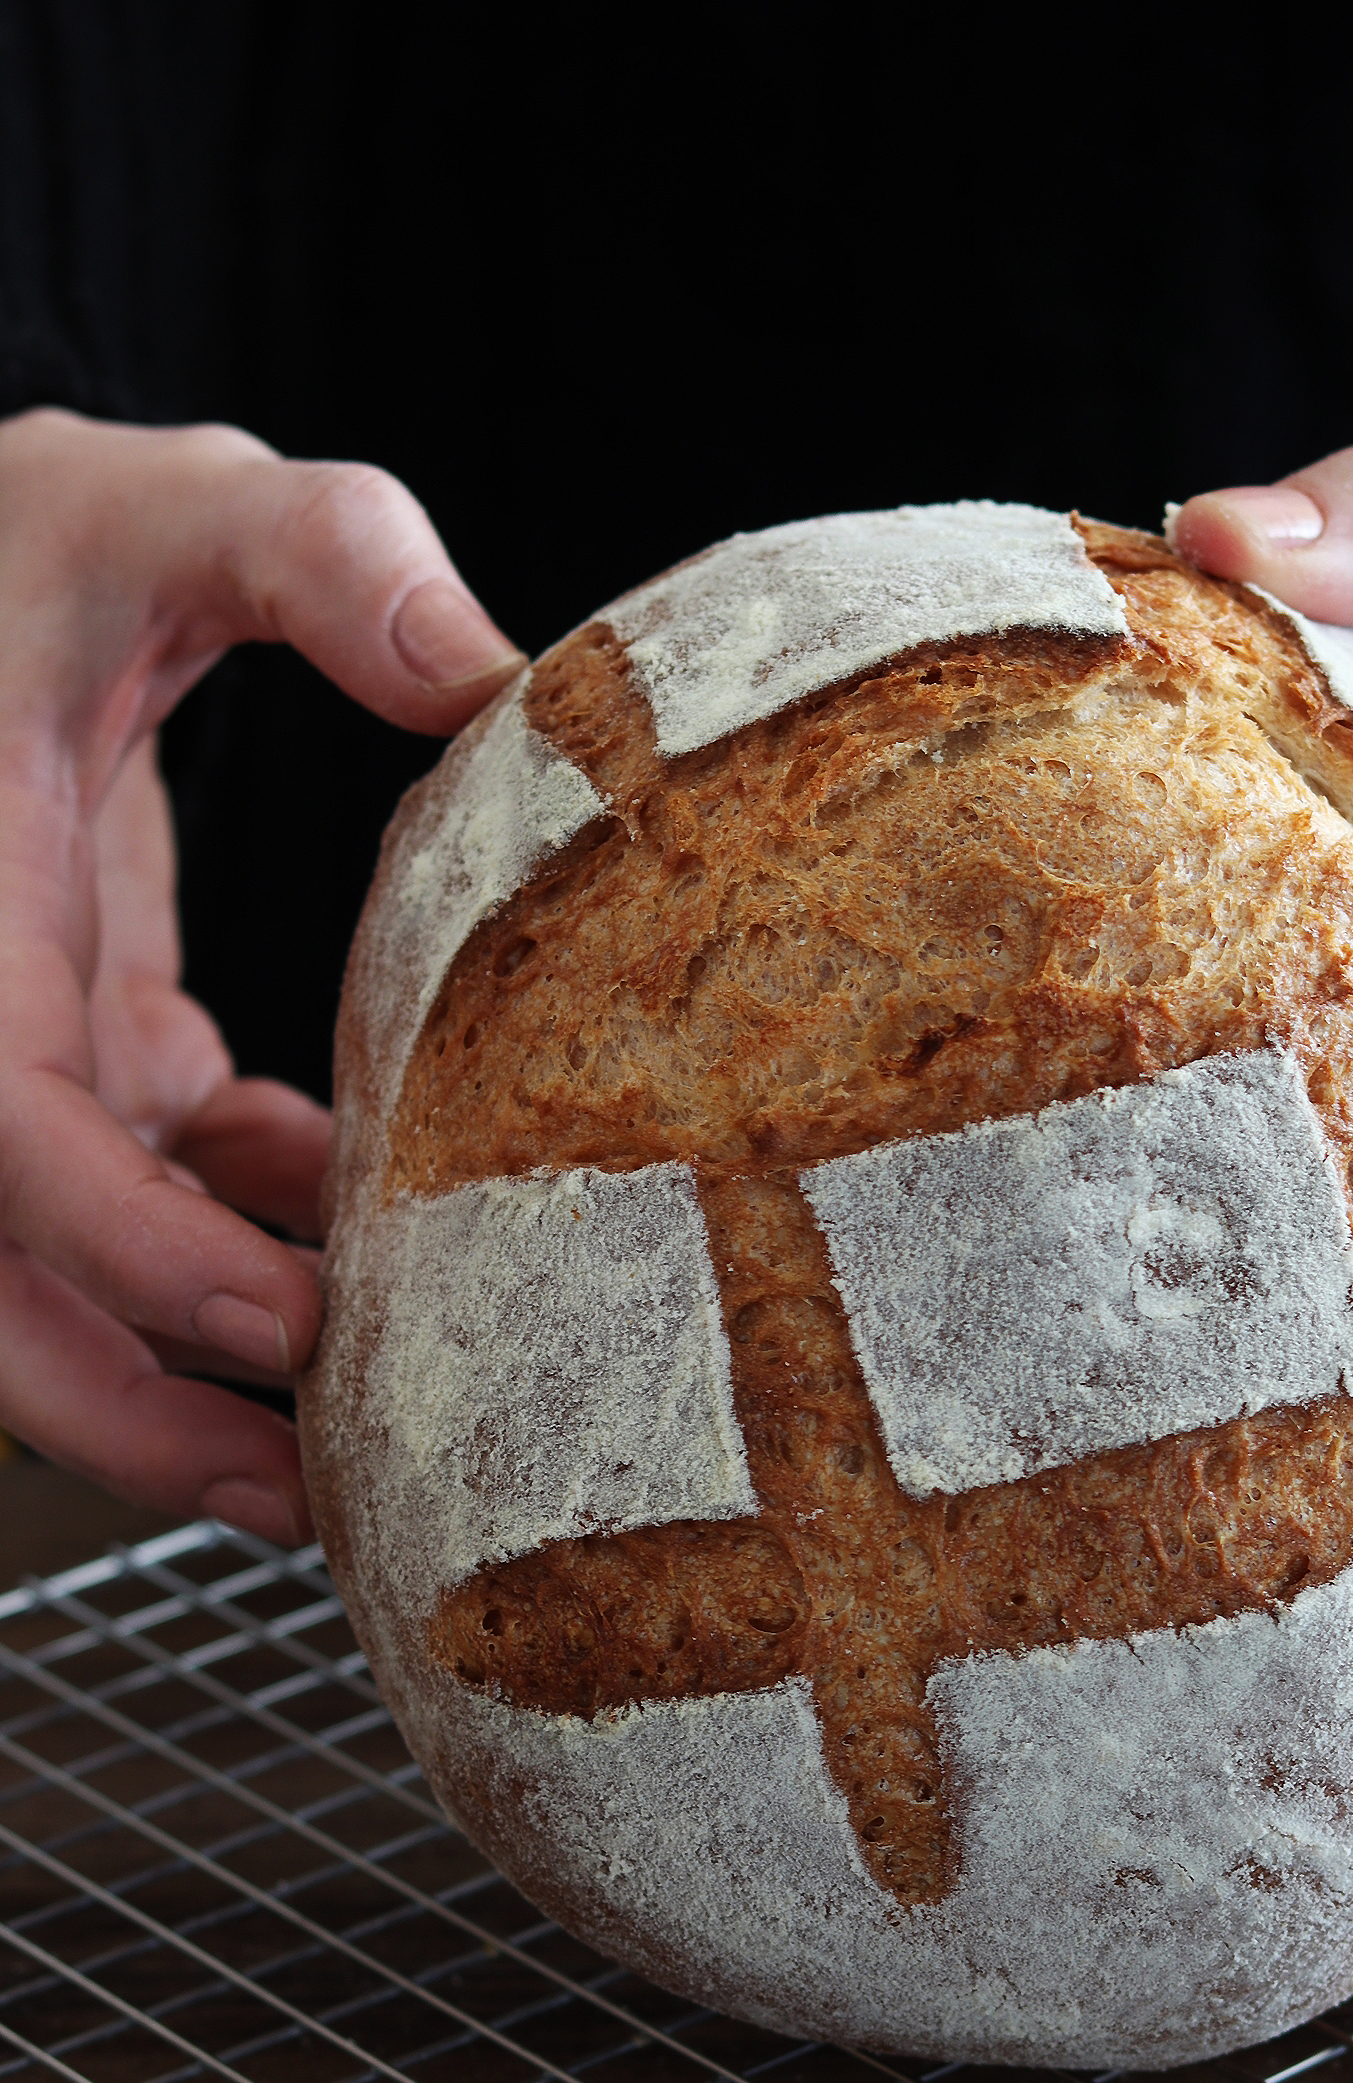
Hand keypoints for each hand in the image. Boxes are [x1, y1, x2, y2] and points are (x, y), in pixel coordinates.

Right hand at [0, 408, 524, 1542]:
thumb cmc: (8, 535)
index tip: (279, 1328)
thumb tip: (495, 678)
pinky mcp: (63, 1034)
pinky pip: (136, 1183)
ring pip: (53, 1273)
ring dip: (189, 1368)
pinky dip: (233, 1229)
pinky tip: (345, 1219)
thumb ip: (308, 551)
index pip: (2, 1125)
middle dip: (136, 1411)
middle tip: (314, 1500)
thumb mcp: (145, 502)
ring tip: (347, 1449)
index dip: (128, 1247)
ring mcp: (1, 1042)